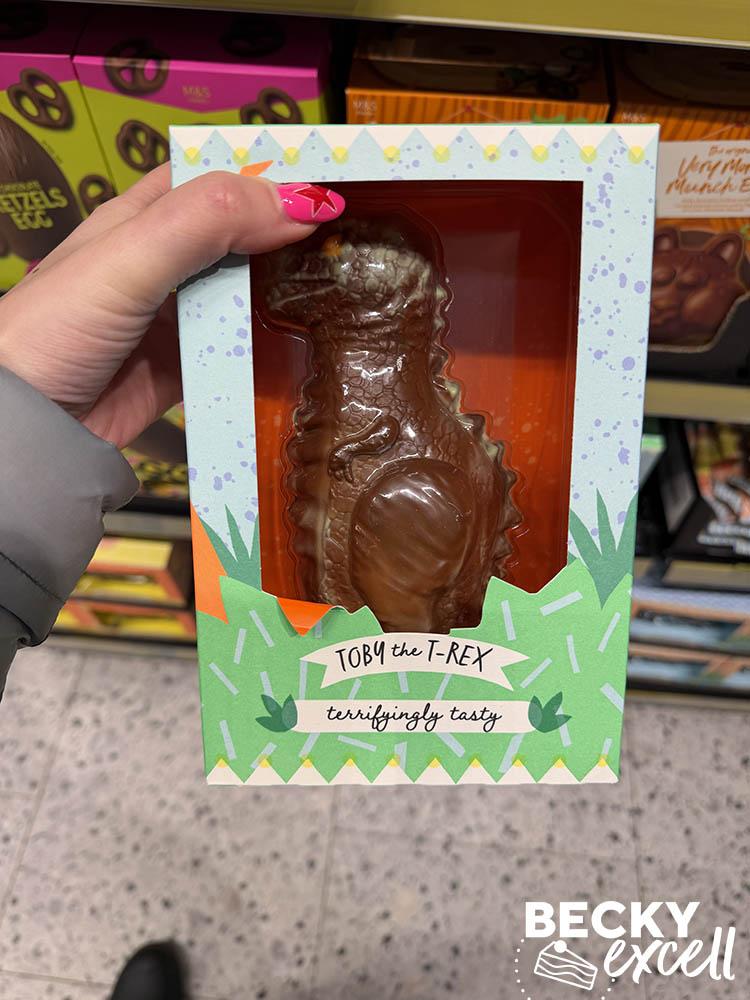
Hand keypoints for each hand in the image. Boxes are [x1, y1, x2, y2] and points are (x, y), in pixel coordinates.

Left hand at [0, 166, 342, 448]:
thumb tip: (299, 203)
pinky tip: (305, 342)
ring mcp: (179, 316)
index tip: (328, 185)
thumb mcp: (129, 258)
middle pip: (243, 236)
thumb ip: (206, 223)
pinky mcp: (189, 366)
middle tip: (350, 239)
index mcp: (144, 217)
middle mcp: (166, 262)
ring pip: (248, 293)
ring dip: (288, 292)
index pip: (217, 179)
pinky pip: (242, 350)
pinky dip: (272, 348)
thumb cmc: (54, 327)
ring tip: (344, 286)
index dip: (269, 177)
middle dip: (291, 235)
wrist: (30, 424)